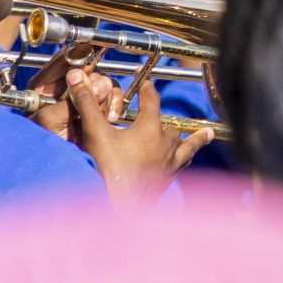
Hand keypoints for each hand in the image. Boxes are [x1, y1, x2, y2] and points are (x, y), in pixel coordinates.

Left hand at [22, 47, 107, 141]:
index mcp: (44, 87)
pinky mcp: (95, 113)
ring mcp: (81, 101)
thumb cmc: (37, 147)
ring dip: (108, 98)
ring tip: (104, 114)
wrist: (49, 169)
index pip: (64, 59)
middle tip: (99, 97)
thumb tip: (99, 82)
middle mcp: (64, 90)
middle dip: (98, 85)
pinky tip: (109, 118)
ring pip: (105, 84)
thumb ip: (74, 99)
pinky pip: (113, 99)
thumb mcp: (50, 120)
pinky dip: (115, 106)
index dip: (80, 55)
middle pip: (90, 71)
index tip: (92, 59)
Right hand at [66, 70, 209, 201]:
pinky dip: (184, 162)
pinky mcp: (167, 181)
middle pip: (167, 125)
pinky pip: (181, 166)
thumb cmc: (106, 169)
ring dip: (188, 140)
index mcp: (150, 128)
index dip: (148, 91)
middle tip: (156, 117)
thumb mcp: (94, 133)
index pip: (151, 101)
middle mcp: (166, 144)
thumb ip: (86, 104)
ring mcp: (169, 164)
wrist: (116, 209)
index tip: (147, 85)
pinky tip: (183, 166)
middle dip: (160, 120)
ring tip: (205, 134)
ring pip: (184, 146)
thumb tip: (76, 74)